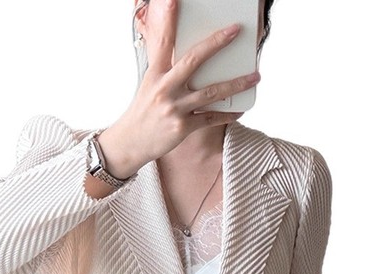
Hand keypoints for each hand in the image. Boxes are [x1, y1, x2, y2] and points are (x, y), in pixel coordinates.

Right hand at [95, 0, 259, 177]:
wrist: (130, 142)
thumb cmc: (143, 111)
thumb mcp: (150, 84)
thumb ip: (167, 68)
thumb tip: (189, 56)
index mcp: (156, 73)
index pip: (164, 40)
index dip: (170, 19)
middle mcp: (165, 88)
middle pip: (194, 60)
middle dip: (217, 43)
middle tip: (236, 31)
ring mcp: (175, 108)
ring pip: (211, 92)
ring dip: (236, 83)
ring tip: (255, 76)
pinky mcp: (182, 127)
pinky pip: (211, 119)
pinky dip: (227, 114)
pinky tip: (240, 110)